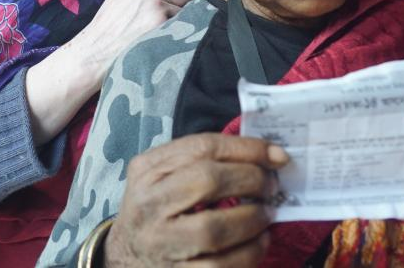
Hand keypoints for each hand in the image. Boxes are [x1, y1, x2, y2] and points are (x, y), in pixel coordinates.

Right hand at [70, 0, 194, 84]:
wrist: (92, 54)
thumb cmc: (103, 35)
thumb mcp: (117, 3)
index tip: (189, 3)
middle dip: (187, 9)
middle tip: (184, 24)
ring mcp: (154, 5)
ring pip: (185, 10)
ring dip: (184, 22)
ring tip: (174, 36)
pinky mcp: (160, 21)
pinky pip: (182, 24)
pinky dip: (182, 32)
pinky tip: (174, 42)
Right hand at [105, 134, 286, 266]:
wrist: (126, 255)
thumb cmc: (157, 210)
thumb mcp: (163, 175)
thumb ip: (203, 160)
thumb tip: (267, 156)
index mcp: (148, 170)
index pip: (202, 148)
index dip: (247, 149)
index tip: (277, 155)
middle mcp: (149, 203)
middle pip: (208, 181)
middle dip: (252, 180)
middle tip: (271, 186)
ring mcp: (159, 242)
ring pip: (213, 228)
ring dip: (253, 219)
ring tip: (266, 214)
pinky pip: (218, 266)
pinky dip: (249, 253)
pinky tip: (259, 242)